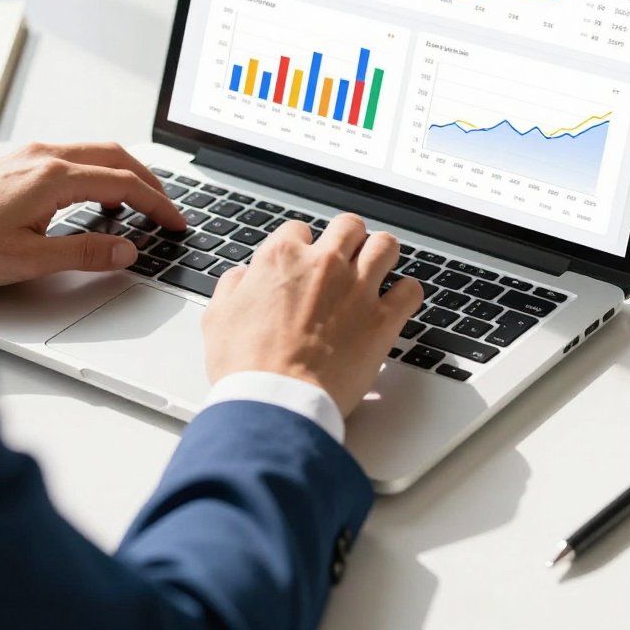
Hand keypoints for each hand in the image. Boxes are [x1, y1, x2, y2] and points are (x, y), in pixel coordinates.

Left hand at [0, 142, 185, 286]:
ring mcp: (30, 156)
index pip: (123, 183)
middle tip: (168, 210)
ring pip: (95, 154)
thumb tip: (127, 250)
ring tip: (140, 207)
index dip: (157, 204)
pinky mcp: (19, 163)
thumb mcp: (31, 259)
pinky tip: (96, 201)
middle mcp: (44, 156)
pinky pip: (74, 159)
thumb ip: (85, 252)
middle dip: (149, 182)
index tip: (175, 223)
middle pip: (116, 157)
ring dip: (124, 176)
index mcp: (53, 176)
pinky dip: (99, 175)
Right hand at [202, 214, 422, 417]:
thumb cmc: (245, 366)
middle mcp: (323, 264)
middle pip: (349, 226)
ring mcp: (356, 289)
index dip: (302, 246)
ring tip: (378, 268)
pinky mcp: (383, 319)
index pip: (300, 229)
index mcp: (282, 258)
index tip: (304, 262)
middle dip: (348, 239)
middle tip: (346, 257)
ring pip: (385, 245)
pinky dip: (407, 293)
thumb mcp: (219, 317)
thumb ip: (233, 286)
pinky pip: (410, 290)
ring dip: (382, 254)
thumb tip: (243, 276)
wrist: (276, 402)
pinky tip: (398, 301)